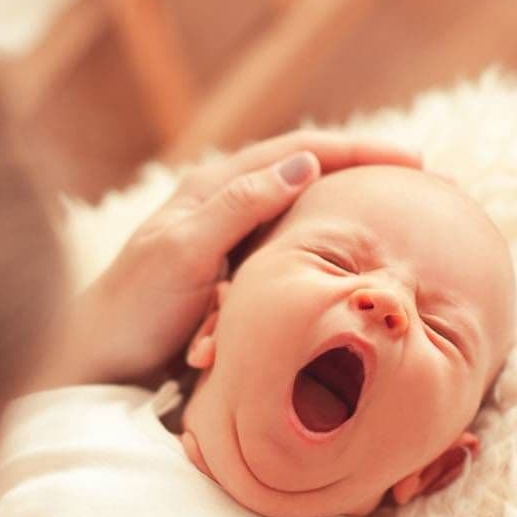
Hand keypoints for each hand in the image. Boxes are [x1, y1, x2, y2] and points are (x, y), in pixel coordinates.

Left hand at [69, 131, 419, 385]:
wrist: (94, 365)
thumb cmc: (132, 309)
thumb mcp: (184, 252)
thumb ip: (240, 206)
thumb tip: (305, 163)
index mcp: (212, 188)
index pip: (299, 152)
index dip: (358, 151)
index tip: (413, 162)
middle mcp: (222, 209)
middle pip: (307, 178)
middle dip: (362, 177)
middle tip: (421, 187)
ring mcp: (228, 247)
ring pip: (301, 223)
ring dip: (346, 220)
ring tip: (400, 225)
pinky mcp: (230, 285)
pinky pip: (288, 265)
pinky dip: (322, 263)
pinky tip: (353, 274)